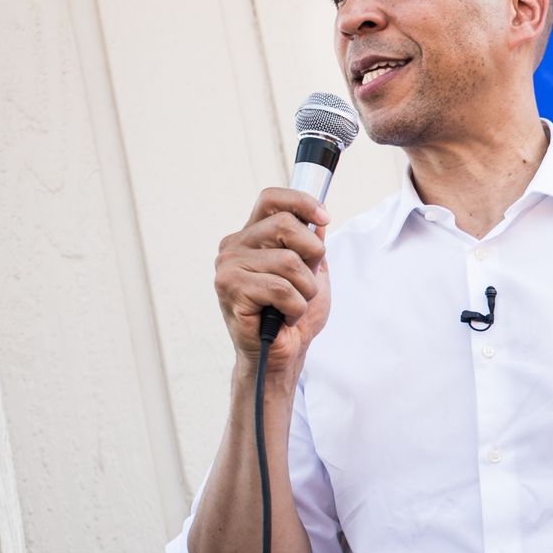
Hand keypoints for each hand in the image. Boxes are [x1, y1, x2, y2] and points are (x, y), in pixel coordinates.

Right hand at [214, 188, 330, 378]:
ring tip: (294, 303)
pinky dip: (295, 306)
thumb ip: (313, 244)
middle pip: (287, 225)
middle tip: (308, 281)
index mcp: (253, 237)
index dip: (301, 202)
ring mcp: (228, 267)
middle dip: (313, 256)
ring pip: (289, 261)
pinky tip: (283, 316)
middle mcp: (235, 246)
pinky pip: (281, 288)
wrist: (282, 354)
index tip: (324, 218)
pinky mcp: (230, 289)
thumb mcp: (313, 273)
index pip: (271, 199)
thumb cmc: (293, 314)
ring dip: (306, 289)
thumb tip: (319, 217)